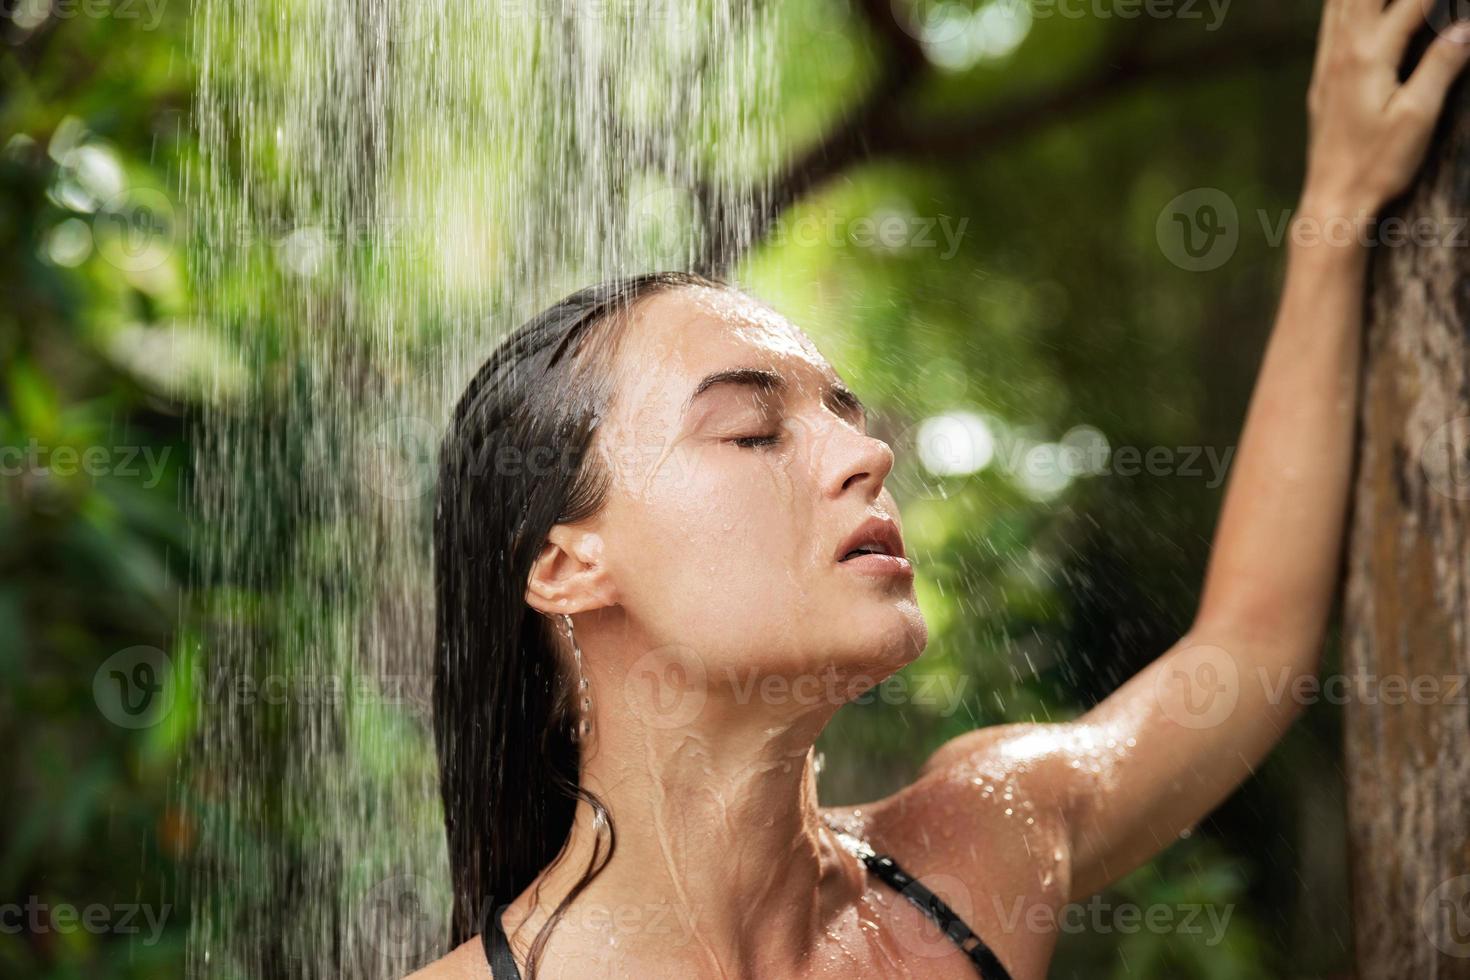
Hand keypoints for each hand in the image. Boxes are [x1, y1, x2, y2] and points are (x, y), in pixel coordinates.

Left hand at [1302, 0, 1469, 219]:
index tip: (1457, 0)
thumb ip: (1441, 66)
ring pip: (1340, 5)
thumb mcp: (1418, 116)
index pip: (1412, 3)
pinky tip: (1346, 1)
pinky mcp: (1321, 81)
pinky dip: (1341, 4)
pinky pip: (1329, 26)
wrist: (1332, 199)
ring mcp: (1327, 67)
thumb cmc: (1377, 165)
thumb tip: (1467, 27)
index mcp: (1369, 58)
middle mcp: (1342, 54)